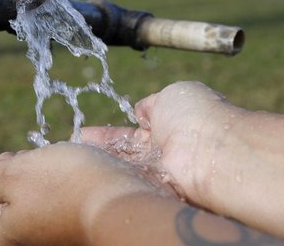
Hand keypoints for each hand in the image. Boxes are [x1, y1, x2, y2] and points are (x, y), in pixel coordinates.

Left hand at [0, 142, 165, 245]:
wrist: (123, 204)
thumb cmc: (65, 186)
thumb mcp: (13, 172)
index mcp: (6, 235)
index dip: (3, 169)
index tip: (20, 156)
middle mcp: (31, 242)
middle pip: (20, 196)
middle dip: (31, 171)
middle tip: (48, 161)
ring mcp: (59, 237)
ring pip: (47, 195)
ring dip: (56, 175)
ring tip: (70, 167)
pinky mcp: (83, 229)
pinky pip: (73, 200)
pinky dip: (77, 185)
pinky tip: (86, 177)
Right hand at [81, 81, 244, 206]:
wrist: (212, 151)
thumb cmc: (197, 116)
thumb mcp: (172, 95)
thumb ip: (152, 103)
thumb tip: (141, 110)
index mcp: (170, 125)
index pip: (133, 131)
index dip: (109, 133)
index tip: (85, 133)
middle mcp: (163, 152)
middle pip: (124, 152)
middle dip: (99, 149)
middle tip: (73, 147)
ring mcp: (158, 172)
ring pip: (122, 167)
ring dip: (99, 162)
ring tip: (71, 158)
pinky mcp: (154, 190)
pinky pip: (126, 182)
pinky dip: (106, 176)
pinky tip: (84, 172)